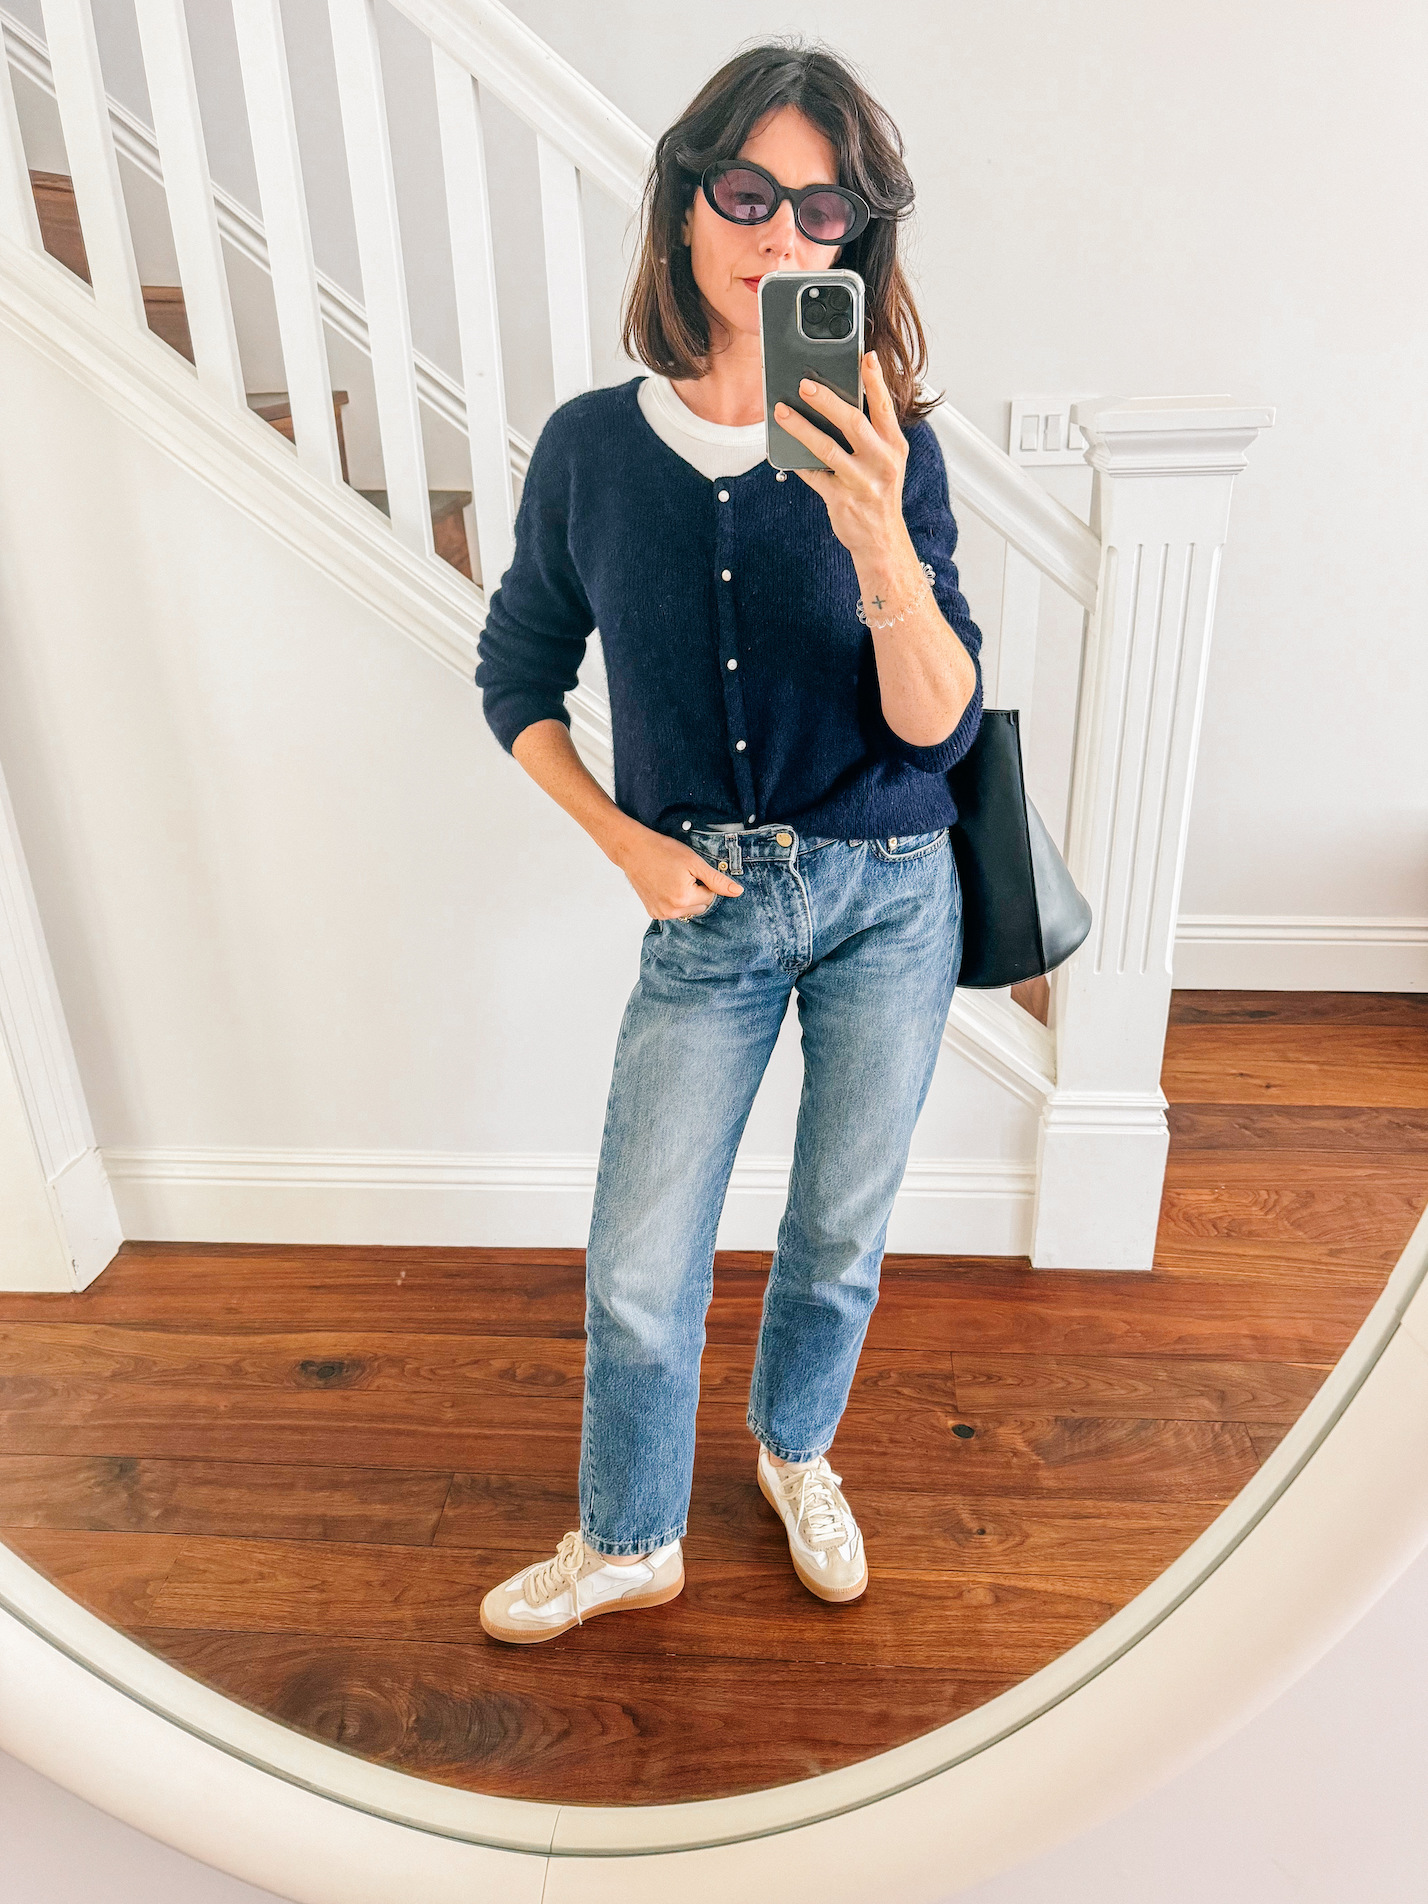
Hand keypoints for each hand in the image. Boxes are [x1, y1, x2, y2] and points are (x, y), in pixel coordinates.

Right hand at [612, 824, 744, 919]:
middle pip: (700, 906)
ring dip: (686, 898)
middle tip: (681, 874)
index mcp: (684, 898)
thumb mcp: (694, 862)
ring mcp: (661, 914)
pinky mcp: (653, 913)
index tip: (690, 870)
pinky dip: (674, 901)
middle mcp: (672, 911)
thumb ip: (717, 880)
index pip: (710, 896)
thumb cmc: (663, 851)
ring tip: (672, 879)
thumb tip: (738, 892)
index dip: (704, 881)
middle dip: (697, 892)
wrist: (633, 850)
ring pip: (688, 910)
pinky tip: (665, 886)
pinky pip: (674, 911)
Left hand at [773, 351, 909, 563]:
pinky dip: (796, 461)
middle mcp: (882, 462)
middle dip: (827, 400)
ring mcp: (861, 482)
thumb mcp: (887, 461)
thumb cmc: (880, 493)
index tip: (866, 356)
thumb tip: (839, 402)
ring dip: (801, 428)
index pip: (884, 407)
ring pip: (827, 448)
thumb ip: (872, 433)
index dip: (875, 381)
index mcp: (895, 446)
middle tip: (804, 384)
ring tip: (782, 412)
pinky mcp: (841, 500)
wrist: (882, 540)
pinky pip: (813, 475)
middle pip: (853, 422)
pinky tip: (781, 448)